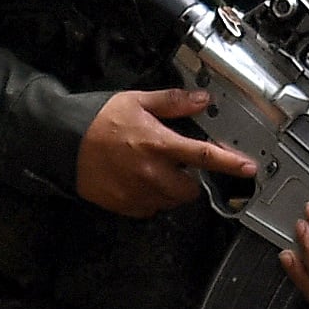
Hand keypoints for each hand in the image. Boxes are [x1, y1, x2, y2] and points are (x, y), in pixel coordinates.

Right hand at [76, 87, 253, 217]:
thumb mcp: (137, 101)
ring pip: (171, 200)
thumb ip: (172, 103)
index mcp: (158, 144)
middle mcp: (151, 173)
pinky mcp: (124, 206)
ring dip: (171, 189)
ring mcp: (138, 193)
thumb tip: (201, 100)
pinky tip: (138, 181)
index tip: (248, 169)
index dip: (230, 163)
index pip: (203, 156)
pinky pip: (149, 208)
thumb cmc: (97, 120)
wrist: (60, 142)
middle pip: (191, 188)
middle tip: (175, 163)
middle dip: (190, 178)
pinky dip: (150, 198)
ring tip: (153, 170)